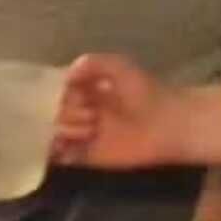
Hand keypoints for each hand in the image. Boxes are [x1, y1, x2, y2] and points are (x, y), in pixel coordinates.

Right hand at [53, 54, 188, 171]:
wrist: (167, 125)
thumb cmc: (146, 94)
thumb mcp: (121, 67)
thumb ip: (94, 63)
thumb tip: (66, 74)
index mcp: (87, 90)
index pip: (57, 91)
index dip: (59, 94)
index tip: (71, 95)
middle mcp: (81, 111)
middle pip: (53, 114)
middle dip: (66, 114)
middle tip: (92, 115)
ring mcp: (83, 135)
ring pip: (53, 134)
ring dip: (66, 131)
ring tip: (90, 131)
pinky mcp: (86, 156)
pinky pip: (60, 157)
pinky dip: (57, 153)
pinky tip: (66, 147)